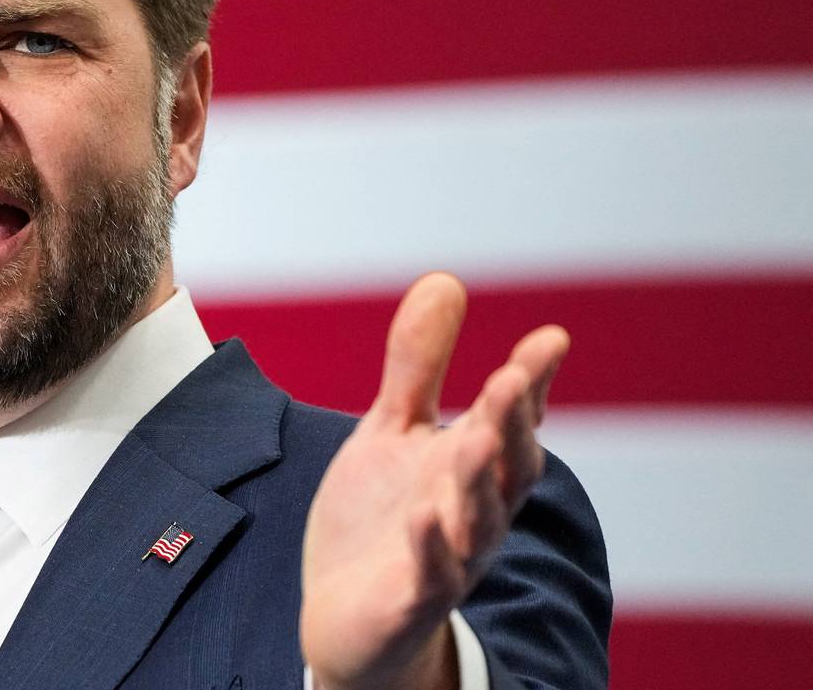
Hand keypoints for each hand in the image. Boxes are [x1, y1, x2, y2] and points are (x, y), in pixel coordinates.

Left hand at [300, 273, 566, 689]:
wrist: (348, 617)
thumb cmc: (380, 521)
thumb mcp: (392, 432)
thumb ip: (418, 366)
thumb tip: (444, 280)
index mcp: (472, 467)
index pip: (512, 419)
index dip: (534, 382)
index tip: (551, 339)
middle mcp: (472, 512)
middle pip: (507, 468)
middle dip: (512, 425)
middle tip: (512, 379)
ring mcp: (447, 559)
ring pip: (477, 522)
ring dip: (479, 482)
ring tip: (476, 438)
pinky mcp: (411, 600)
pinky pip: (429, 578)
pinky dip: (429, 549)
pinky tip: (420, 517)